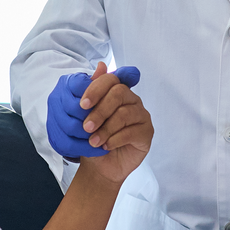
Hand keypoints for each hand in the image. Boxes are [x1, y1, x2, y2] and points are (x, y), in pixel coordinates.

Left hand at [46, 63, 152, 182]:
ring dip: (105, 128)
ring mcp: (141, 115)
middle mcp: (132, 100)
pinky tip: (106, 145)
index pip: (111, 79)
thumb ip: (91, 92)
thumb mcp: (85, 116)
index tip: (82, 105)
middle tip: (85, 127)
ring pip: (124, 114)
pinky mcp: (147, 132)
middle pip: (118, 94)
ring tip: (93, 141)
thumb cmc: (92, 136)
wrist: (99, 164)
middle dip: (99, 111)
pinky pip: (132, 131)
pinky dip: (115, 139)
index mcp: (117, 91)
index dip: (96, 89)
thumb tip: (102, 65)